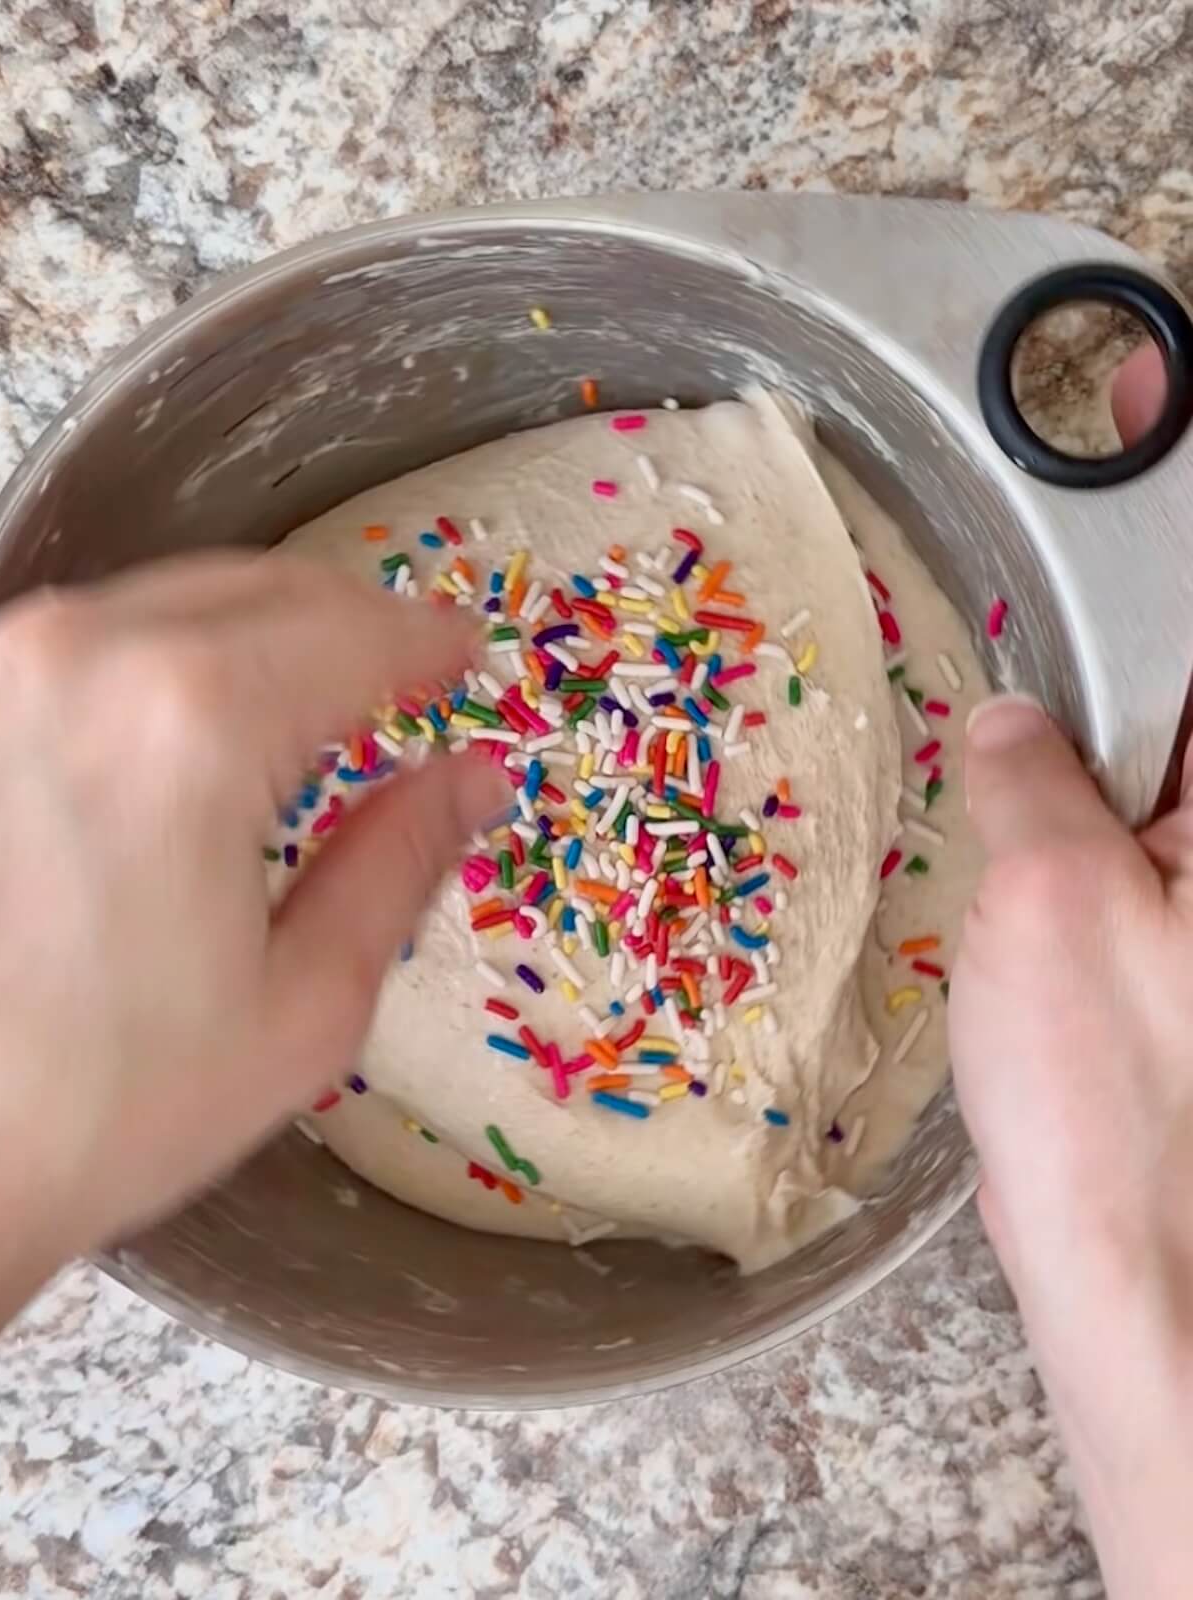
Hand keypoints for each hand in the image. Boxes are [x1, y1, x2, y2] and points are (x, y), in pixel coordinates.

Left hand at [0, 553, 505, 1325]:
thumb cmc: (104, 1106)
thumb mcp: (301, 1005)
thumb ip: (399, 864)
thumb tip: (474, 780)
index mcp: (190, 725)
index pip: (353, 634)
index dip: (427, 642)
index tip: (465, 657)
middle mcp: (81, 657)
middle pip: (265, 587)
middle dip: (351, 625)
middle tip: (405, 679)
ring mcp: (0, 668)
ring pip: (176, 599)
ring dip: (259, 635)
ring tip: (311, 705)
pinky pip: (96, 639)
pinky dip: (172, 658)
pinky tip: (199, 727)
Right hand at [952, 343, 1192, 1597]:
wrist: (1165, 1308)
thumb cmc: (1127, 1112)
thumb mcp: (1049, 902)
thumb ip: (1029, 781)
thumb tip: (1004, 719)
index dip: (1170, 489)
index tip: (1128, 398)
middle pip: (1176, 691)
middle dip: (1105, 618)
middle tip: (1023, 585)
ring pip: (1151, 764)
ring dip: (1081, 717)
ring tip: (998, 701)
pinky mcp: (1182, 960)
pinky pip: (1131, 838)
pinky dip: (1074, 801)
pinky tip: (1006, 808)